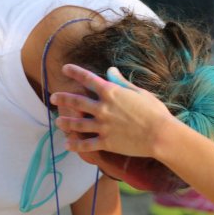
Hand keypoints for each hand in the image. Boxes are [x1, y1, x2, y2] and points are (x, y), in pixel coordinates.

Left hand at [50, 64, 174, 157]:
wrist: (160, 135)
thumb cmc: (155, 112)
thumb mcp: (140, 93)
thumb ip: (122, 82)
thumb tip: (111, 71)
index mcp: (111, 93)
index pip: (88, 79)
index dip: (75, 72)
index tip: (65, 69)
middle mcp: (103, 108)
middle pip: (76, 102)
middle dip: (62, 99)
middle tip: (53, 98)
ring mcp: (102, 126)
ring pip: (77, 124)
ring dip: (65, 122)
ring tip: (58, 122)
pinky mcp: (106, 142)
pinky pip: (86, 144)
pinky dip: (75, 145)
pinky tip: (68, 145)